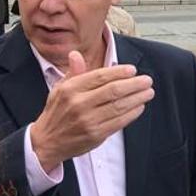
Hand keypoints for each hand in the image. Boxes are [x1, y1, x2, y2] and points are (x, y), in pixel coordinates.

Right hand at [30, 50, 154, 171]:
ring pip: (119, 106)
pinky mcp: (95, 134)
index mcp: (70, 89)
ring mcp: (87, 120)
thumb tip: (76, 54)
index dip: (120, 72)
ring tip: (148, 92)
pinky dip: (132, 113)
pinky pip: (119, 122)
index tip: (133, 70)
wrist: (47, 142)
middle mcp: (79, 104)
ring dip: (137, 98)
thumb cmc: (56, 112)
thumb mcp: (59, 88)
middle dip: (134, 84)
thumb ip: (73, 72)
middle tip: (147, 80)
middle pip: (113, 90)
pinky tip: (139, 106)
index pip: (100, 76)